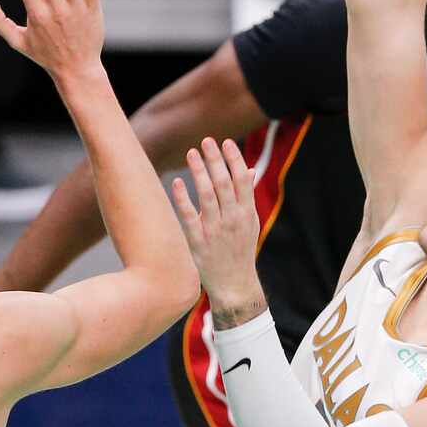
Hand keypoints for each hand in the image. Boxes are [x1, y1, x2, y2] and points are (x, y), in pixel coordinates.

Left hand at [171, 136, 261, 313]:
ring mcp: (215, 230)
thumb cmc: (240, 251)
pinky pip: (189, 216)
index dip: (234, 159)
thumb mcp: (250, 224)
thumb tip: (249, 170)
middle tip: (207, 141)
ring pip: (207, 195)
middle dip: (215, 160)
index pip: (242, 180)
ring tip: (191, 153)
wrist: (234, 286)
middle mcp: (232, 219)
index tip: (226, 142)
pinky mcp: (198, 241)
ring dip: (199, 172)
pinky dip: (183, 198)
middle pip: (224, 183)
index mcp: (247, 213)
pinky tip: (177, 182)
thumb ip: (247, 197)